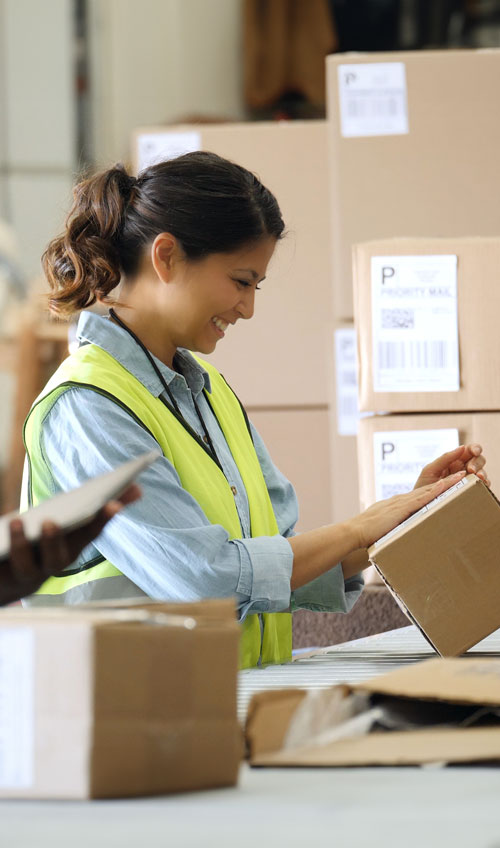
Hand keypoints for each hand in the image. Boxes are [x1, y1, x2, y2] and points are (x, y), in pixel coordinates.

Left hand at [0, 484, 140, 606]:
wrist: (12, 578)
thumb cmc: (46, 541)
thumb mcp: (68, 520)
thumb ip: (97, 507)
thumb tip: (138, 488)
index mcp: (73, 547)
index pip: (91, 533)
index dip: (104, 519)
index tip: (114, 503)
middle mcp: (55, 564)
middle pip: (59, 557)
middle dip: (56, 539)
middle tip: (51, 522)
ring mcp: (31, 573)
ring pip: (28, 564)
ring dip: (22, 544)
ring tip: (16, 521)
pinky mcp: (9, 577)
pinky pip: (7, 563)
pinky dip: (6, 543)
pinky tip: (6, 523)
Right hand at [350, 471, 465, 549]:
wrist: (355, 532)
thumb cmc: (366, 535)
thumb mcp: (383, 529)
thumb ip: (393, 529)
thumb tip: (398, 537)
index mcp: (396, 505)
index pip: (419, 495)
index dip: (434, 489)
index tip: (448, 484)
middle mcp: (400, 500)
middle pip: (427, 489)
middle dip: (446, 481)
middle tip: (462, 474)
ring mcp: (401, 503)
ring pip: (428, 490)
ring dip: (446, 483)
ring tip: (461, 476)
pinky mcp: (401, 509)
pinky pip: (421, 498)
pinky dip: (434, 491)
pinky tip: (444, 485)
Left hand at [413, 444, 489, 488]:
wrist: (419, 505)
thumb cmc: (423, 486)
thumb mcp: (431, 470)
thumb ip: (445, 458)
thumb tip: (462, 447)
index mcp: (454, 461)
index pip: (469, 450)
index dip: (475, 448)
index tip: (475, 452)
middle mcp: (463, 469)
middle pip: (478, 460)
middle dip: (477, 463)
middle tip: (471, 470)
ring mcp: (467, 480)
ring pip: (481, 472)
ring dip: (482, 473)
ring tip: (478, 477)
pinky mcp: (470, 491)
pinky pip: (482, 486)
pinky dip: (484, 485)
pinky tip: (480, 486)